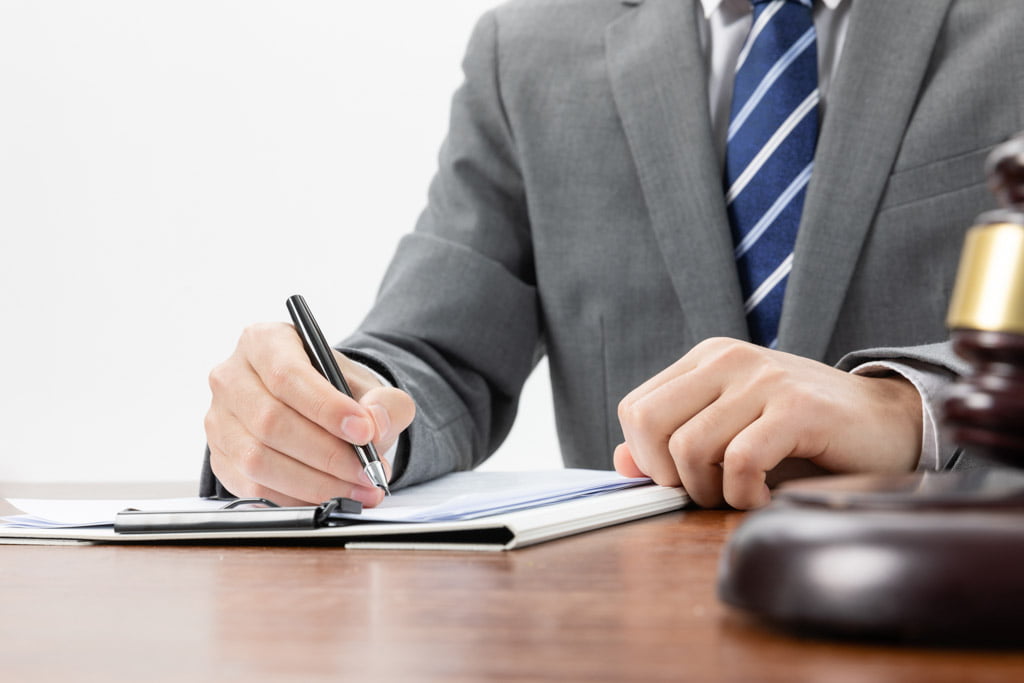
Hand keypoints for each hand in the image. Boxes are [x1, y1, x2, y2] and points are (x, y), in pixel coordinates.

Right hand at [205, 322, 415, 506]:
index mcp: (265, 341)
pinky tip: (331, 496)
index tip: (364, 432)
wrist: (318, 410)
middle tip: (368, 472)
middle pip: (271, 421)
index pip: (288, 375)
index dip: (326, 408)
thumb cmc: (338, 392)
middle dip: (327, 454)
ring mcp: (219, 419)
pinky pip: (253, 487)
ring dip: (315, 482)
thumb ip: (385, 402)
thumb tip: (375, 425)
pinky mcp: (220, 457)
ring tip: (359, 489)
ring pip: (258, 460)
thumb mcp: (371, 386)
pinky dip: (297, 498)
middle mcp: (232, 377)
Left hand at [614, 338, 921, 508]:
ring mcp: (764, 379)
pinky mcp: (798, 408)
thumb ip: (672, 445)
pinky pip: (740, 462)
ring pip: (691, 448)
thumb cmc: (803, 434)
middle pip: (650, 425)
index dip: (647, 457)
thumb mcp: (729, 433)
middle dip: (669, 475)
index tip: (680, 479)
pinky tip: (765, 495)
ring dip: (711, 491)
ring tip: (742, 492)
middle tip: (708, 491)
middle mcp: (730, 359)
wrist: (888, 422)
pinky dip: (744, 495)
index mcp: (706, 360)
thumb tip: (621, 463)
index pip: (635, 409)